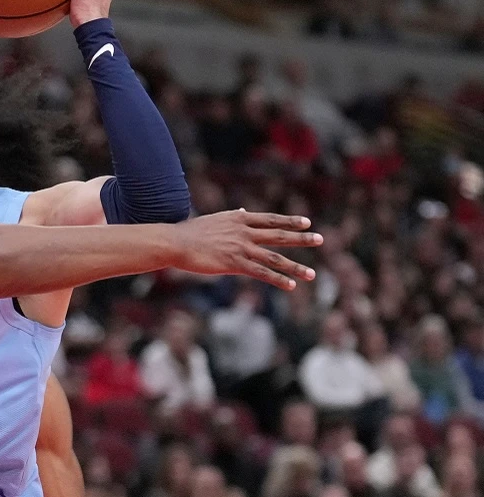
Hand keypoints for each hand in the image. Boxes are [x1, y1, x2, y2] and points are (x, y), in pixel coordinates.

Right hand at [170, 210, 320, 289]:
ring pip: (274, 257)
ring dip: (295, 266)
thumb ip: (232, 217)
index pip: (270, 219)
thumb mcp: (214, 219)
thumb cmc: (190, 232)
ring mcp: (241, 247)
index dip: (289, 221)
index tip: (306, 222)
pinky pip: (261, 272)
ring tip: (311, 274)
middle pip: (278, 235)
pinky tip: (291, 286)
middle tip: (320, 239)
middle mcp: (243, 231)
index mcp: (238, 219)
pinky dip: (278, 279)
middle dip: (301, 238)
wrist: (176, 242)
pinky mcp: (235, 263)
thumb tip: (242, 210)